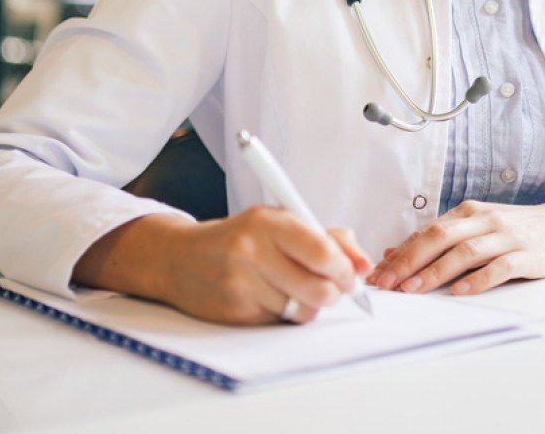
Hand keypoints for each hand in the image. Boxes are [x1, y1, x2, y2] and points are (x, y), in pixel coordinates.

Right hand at [72, 207, 371, 324]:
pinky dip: (285, 314)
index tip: (353, 273)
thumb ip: (326, 237)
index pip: (320, 250)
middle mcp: (251, 252)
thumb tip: (364, 263)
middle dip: (335, 293)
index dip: (345, 267)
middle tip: (336, 288)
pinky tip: (272, 298)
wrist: (180, 259)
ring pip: (302, 311)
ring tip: (298, 289)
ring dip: (310, 305)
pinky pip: (279, 322)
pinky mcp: (235, 312)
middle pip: (318, 289)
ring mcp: (241, 285)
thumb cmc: (242, 238)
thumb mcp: (280, 223)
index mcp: (267, 222)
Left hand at [367, 201, 544, 296]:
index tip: (379, 274)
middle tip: (388, 283)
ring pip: (466, 251)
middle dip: (410, 261)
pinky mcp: (528, 254)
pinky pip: (500, 267)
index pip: (427, 231)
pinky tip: (460, 292)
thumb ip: (440, 240)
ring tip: (414, 289)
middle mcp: (484, 220)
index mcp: (468, 212)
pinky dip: (478, 280)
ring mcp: (507, 236)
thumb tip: (395, 252)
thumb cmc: (513, 231)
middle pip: (440, 237)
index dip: (402, 253)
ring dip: (436, 271)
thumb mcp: (475, 228)